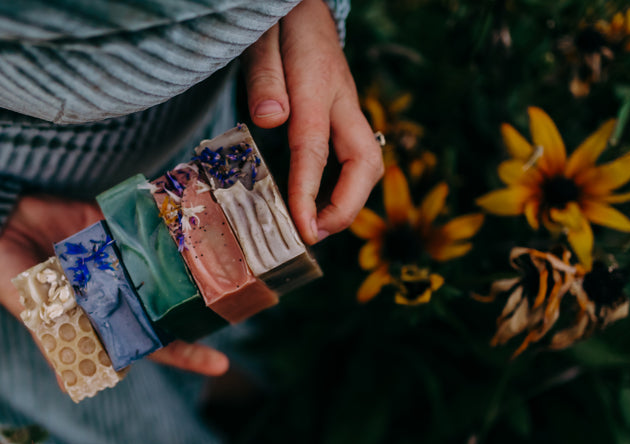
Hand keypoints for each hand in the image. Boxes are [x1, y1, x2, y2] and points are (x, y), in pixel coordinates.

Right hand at [0, 194, 228, 378]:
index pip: (153, 344)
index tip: (221, 365)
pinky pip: (147, 224)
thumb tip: (72, 385)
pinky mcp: (113, 224)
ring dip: (192, 261)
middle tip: (243, 297)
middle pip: (170, 303)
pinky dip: (167, 220)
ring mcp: (120, 257)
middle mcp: (120, 290)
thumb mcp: (37, 312)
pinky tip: (196, 213)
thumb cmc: (11, 279)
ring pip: (165, 263)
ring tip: (232, 255)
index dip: (185, 354)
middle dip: (201, 304)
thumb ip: (58, 341)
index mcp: (105, 317)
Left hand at [241, 0, 383, 243]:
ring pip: (368, 162)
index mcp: (316, 86)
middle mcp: (340, 101)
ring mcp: (347, 109)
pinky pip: (355, 157)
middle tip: (315, 234)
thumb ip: (264, 77)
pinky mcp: (345, 116)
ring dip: (350, 200)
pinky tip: (320, 205)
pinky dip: (344, 187)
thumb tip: (270, 118)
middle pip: (365, 161)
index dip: (309, 193)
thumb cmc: (277, 24)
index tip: (302, 228)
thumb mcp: (261, 41)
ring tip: (316, 226)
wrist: (303, 5)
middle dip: (348, 206)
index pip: (314, 149)